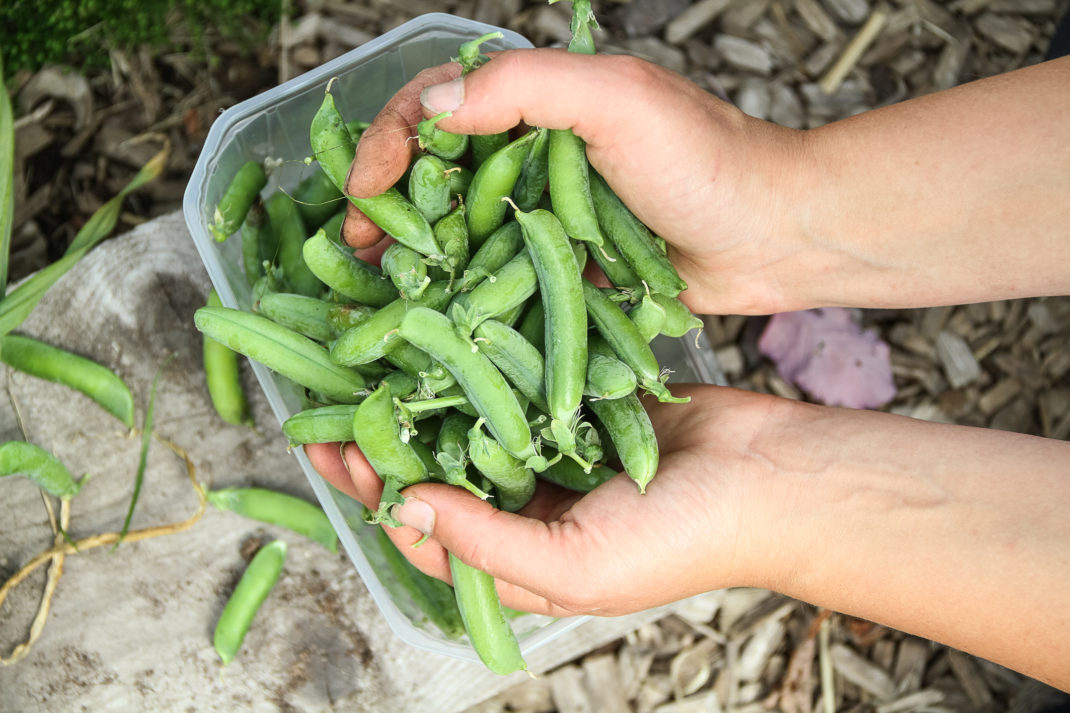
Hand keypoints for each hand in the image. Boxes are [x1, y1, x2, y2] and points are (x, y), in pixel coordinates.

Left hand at [305, 384, 787, 615]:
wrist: (769, 477)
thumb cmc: (681, 541)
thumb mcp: (574, 566)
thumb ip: (485, 545)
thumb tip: (403, 512)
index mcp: (523, 562)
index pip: (429, 538)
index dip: (379, 500)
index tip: (337, 455)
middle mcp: (529, 509)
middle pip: (439, 477)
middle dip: (388, 446)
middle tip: (336, 407)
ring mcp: (553, 451)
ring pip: (470, 424)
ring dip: (426, 401)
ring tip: (376, 366)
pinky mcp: (577, 403)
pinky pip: (517, 384)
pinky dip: (481, 368)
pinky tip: (445, 338)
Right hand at [341, 49, 809, 314]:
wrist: (776, 236)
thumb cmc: (708, 163)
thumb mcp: (618, 100)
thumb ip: (524, 87)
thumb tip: (431, 106)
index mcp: (541, 100)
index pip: (439, 104)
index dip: (391, 141)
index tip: (363, 190)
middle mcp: (536, 152)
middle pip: (437, 169)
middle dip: (387, 202)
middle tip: (354, 244)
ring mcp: (548, 211)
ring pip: (461, 224)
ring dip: (414, 250)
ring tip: (377, 281)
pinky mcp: (565, 263)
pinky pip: (500, 272)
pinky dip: (462, 287)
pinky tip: (433, 312)